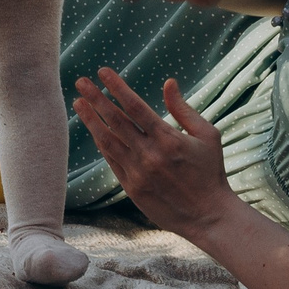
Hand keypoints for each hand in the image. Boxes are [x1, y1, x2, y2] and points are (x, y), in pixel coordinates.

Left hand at [73, 67, 234, 242]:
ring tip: (78, 103)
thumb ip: (184, 109)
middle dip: (96, 99)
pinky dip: (102, 144)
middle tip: (81, 82)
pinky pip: (112, 161)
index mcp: (168, 139)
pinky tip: (94, 130)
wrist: (208, 216)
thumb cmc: (210, 172)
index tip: (103, 72)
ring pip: (108, 142)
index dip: (117, 88)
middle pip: (116, 121)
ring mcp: (139, 173)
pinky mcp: (132, 189)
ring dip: (91, 121)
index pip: (136, 107)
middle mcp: (150, 155)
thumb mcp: (207, 136)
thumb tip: (169, 82)